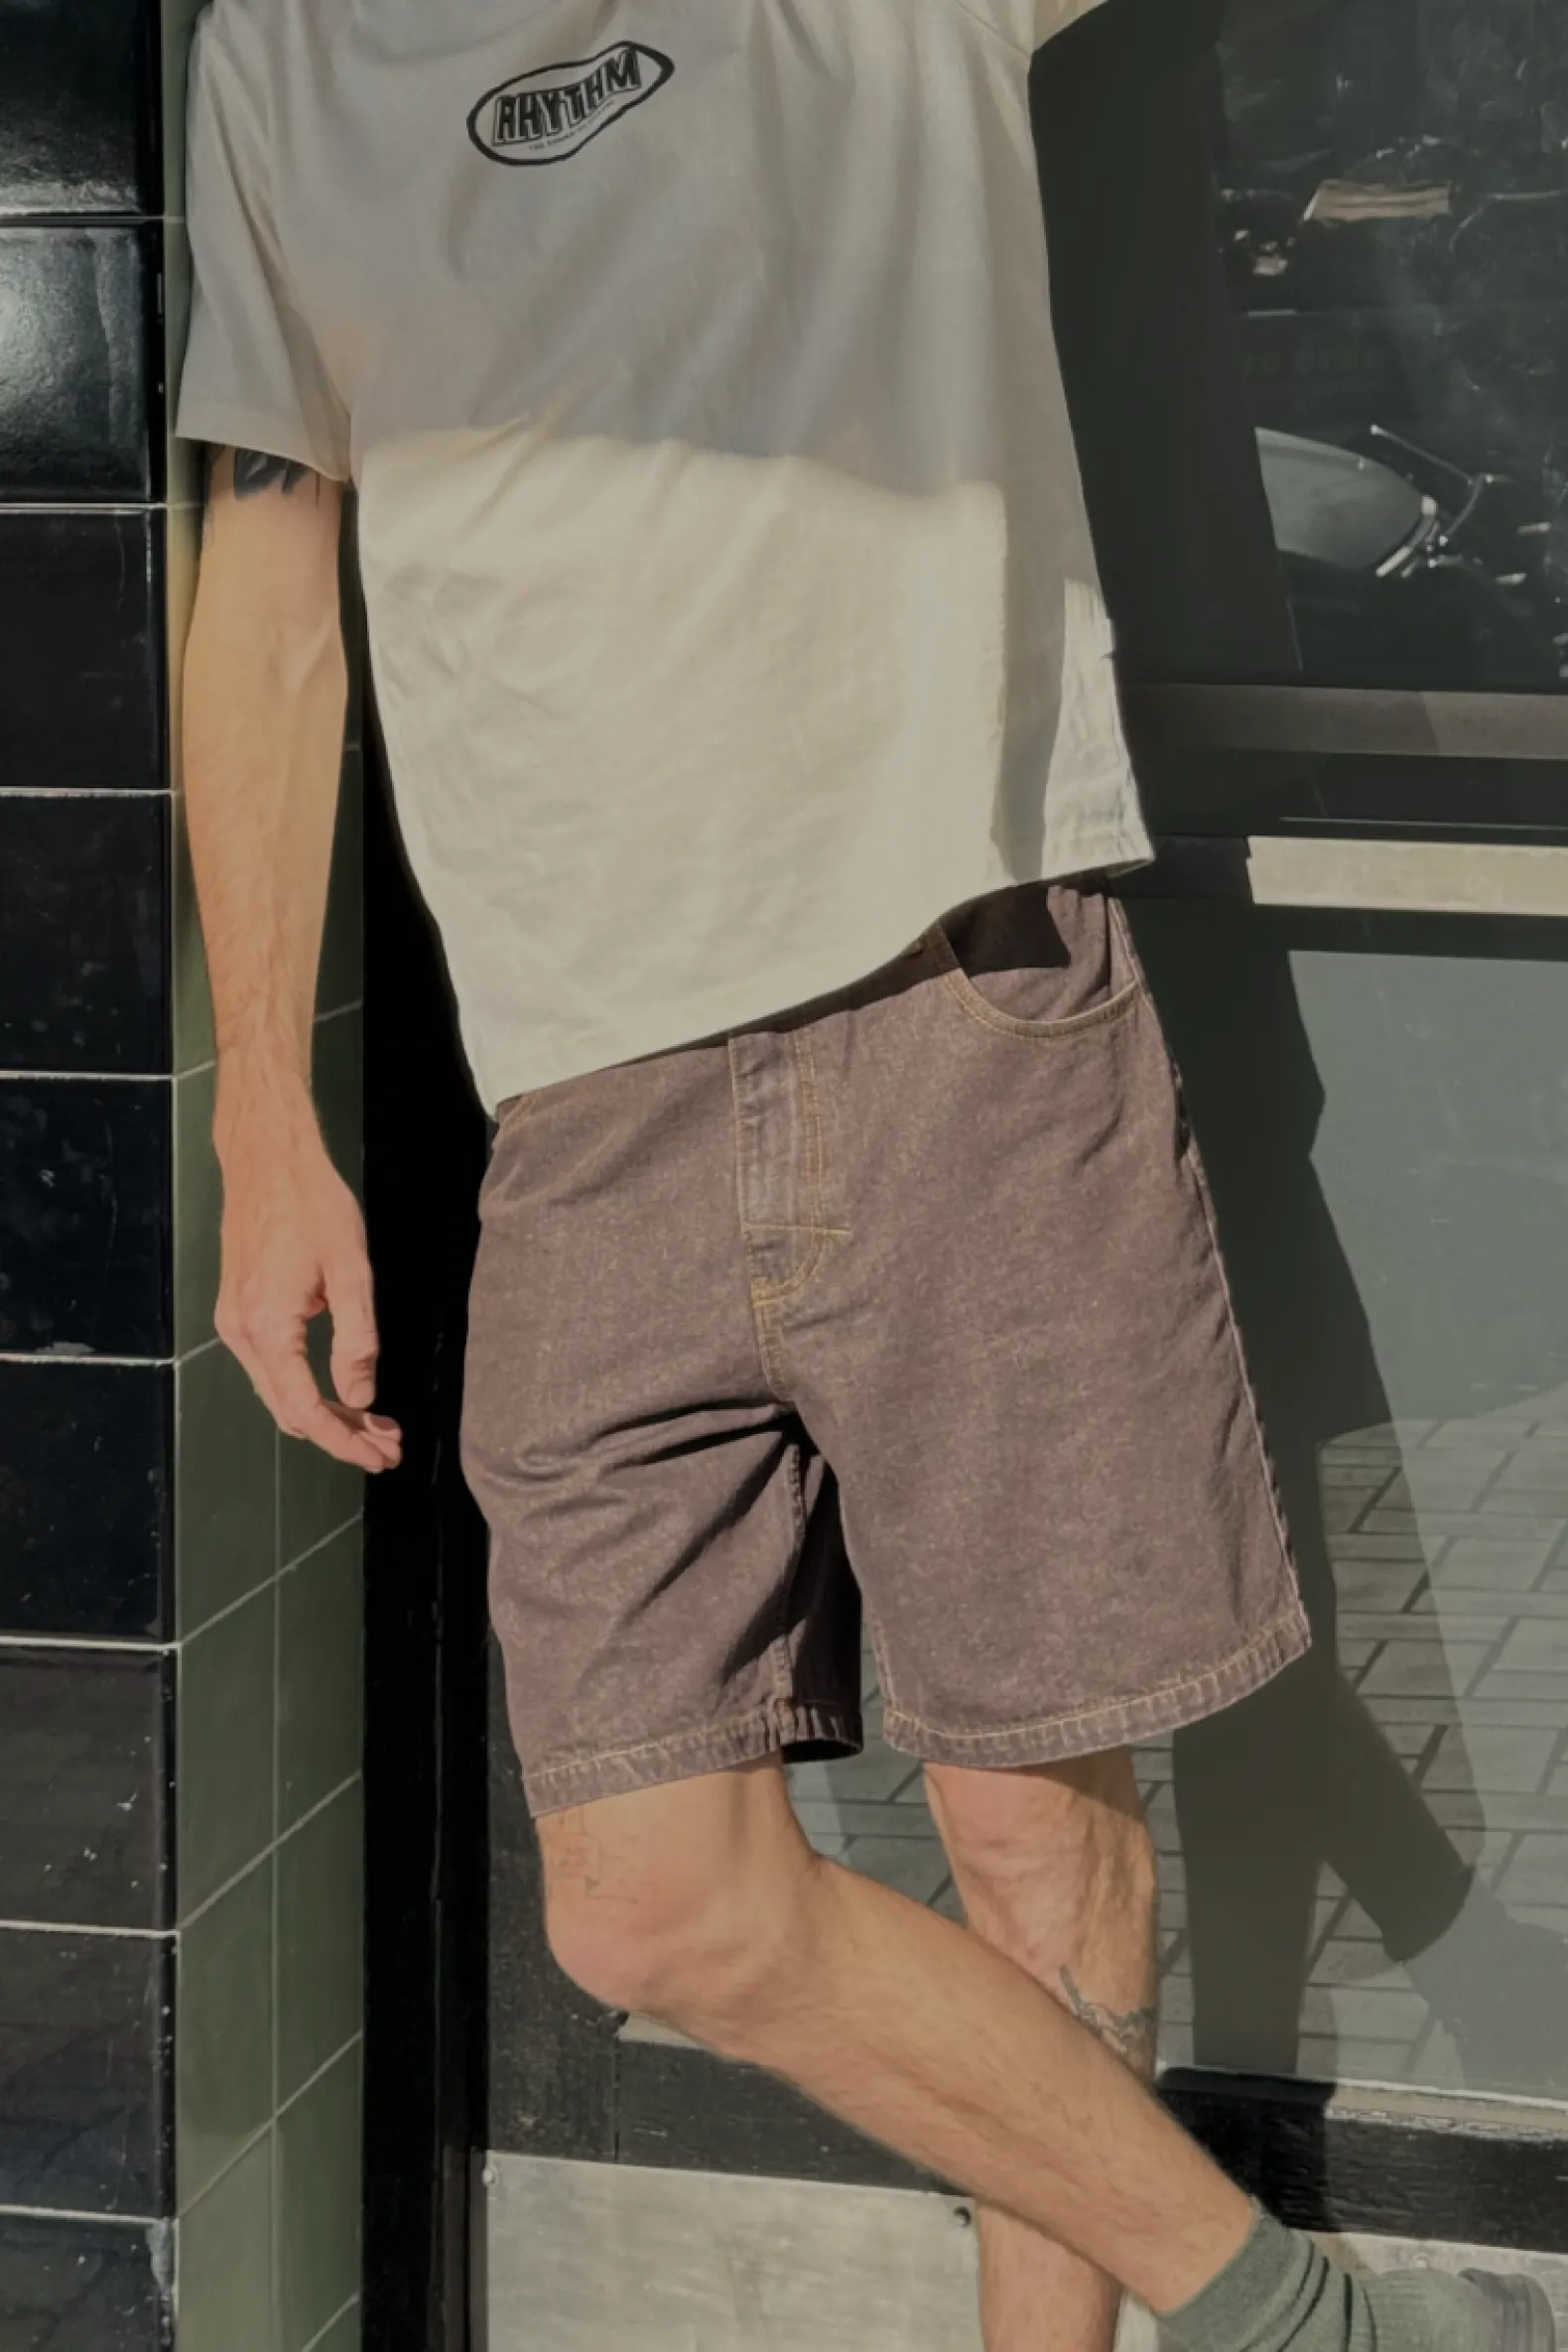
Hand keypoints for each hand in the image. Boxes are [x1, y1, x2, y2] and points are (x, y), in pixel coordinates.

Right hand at [213, 1099, 402, 1473]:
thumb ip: (357, 1340)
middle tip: (388, 1445)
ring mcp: (233, 1323)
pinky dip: (306, 1388)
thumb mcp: (351, 1271)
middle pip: (289, 1411)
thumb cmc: (313, 1204)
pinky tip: (342, 1390)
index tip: (382, 1457)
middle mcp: (241, 1334)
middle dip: (340, 1435)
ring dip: (325, 1414)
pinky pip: (271, 1369)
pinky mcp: (238, 1311)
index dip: (344, 1441)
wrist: (266, 1157)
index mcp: (268, 1327)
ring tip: (375, 1425)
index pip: (305, 1410)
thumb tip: (360, 1398)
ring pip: (279, 1393)